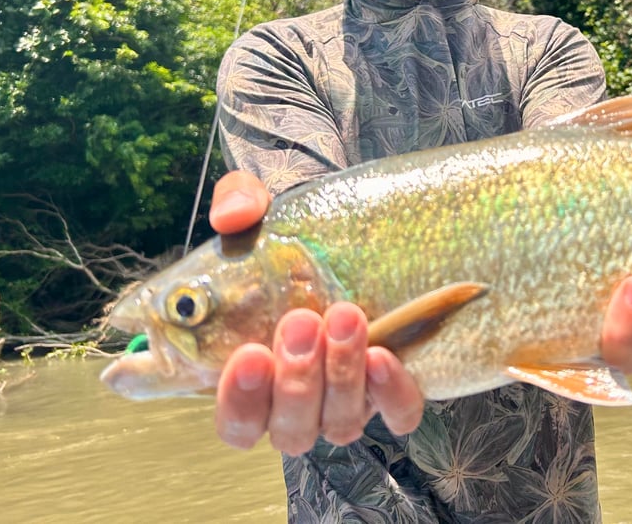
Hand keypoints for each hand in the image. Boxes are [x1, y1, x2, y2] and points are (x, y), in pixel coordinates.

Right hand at [208, 171, 424, 452]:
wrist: (358, 235)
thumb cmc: (295, 237)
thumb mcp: (264, 211)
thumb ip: (238, 203)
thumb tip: (233, 216)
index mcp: (253, 377)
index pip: (235, 419)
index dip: (237, 401)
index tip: (249, 354)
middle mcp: (298, 402)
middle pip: (287, 428)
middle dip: (294, 379)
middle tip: (301, 320)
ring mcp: (348, 401)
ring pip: (339, 423)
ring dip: (341, 373)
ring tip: (346, 315)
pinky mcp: (394, 391)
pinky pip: (399, 414)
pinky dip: (391, 392)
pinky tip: (385, 355)